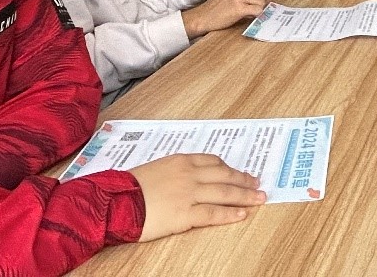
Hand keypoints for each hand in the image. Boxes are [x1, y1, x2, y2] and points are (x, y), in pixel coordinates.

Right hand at [130, 153, 264, 240]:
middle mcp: (190, 174)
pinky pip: (214, 213)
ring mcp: (190, 193)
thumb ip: (175, 171)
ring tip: (259, 198)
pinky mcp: (186, 214)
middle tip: (257, 184)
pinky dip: (230, 213)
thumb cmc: (130, 186)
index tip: (239, 173)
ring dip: (245, 196)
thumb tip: (186, 177)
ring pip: (225, 193)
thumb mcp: (156, 168)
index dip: (229, 168)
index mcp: (182, 160)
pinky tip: (242, 214)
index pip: (213, 162)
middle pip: (225, 176)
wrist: (117, 201)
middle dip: (244, 180)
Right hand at [181, 0, 265, 38]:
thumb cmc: (215, 6)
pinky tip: (248, 15)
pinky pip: (258, 10)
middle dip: (259, 0)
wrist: (203, 16)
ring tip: (248, 11)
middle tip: (252, 6)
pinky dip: (255, 14)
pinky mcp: (239, 8)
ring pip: (261, 1)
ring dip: (257, 8)